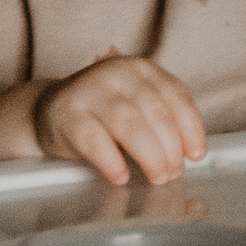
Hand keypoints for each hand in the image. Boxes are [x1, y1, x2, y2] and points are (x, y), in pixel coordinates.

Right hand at [32, 55, 208, 184]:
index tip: (196, 155)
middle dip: (170, 147)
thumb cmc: (103, 114)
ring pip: (129, 124)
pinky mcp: (67, 114)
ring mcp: (90, 91)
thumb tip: (189, 157)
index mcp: (142, 69)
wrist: (49, 110)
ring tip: (157, 177)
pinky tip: (120, 176)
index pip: (175, 95)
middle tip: (173, 173)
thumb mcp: (136, 106)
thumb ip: (162, 124)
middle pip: (154, 111)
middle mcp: (118, 73)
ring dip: (150, 155)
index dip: (191, 127)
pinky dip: (112, 161)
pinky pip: (94, 140)